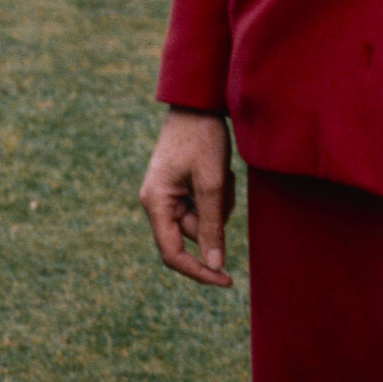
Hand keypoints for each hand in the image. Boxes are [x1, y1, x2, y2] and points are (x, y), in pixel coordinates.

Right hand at [140, 108, 236, 286]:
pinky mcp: (179, 185)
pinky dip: (216, 193)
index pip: (172, 254)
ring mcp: (167, 193)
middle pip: (191, 234)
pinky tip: (219, 169)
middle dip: (215, 218)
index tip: (226, 280)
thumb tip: (215, 266)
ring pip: (201, 219)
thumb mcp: (212, 183)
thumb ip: (212, 226)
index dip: (199, 271)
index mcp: (156, 203)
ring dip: (219, 203)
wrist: (198, 101)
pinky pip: (202, 204)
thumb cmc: (202, 138)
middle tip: (224, 184)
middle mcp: (157, 201)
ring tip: (222, 172)